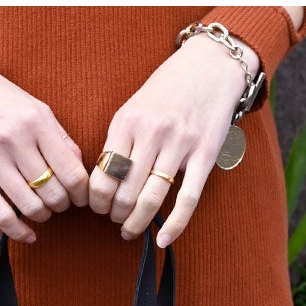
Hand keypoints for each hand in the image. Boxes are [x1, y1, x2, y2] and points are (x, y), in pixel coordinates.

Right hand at [0, 47, 88, 242]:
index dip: (82, 193)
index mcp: (36, 120)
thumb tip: (80, 169)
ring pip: (31, 207)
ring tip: (42, 208)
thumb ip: (58, 137)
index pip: (72, 173)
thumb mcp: (32, 105)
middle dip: (63, 204)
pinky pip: (2, 216)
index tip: (81, 197)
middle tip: (60, 201)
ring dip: (43, 215)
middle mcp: (14, 139)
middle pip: (54, 193)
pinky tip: (29, 235)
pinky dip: (20, 232)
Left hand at [88, 33, 259, 246]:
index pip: (102, 173)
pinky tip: (163, 240)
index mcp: (127, 121)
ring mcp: (180, 144)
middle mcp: (152, 132)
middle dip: (115, 214)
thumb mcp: (133, 108)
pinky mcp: (205, 155)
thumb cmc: (167, 91)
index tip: (97, 208)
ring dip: (136, 222)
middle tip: (115, 220)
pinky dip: (174, 225)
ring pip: (151, 199)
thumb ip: (118, 142)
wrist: (210, 65)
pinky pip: (187, 199)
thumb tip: (101, 183)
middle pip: (125, 192)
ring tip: (130, 230)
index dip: (96, 200)